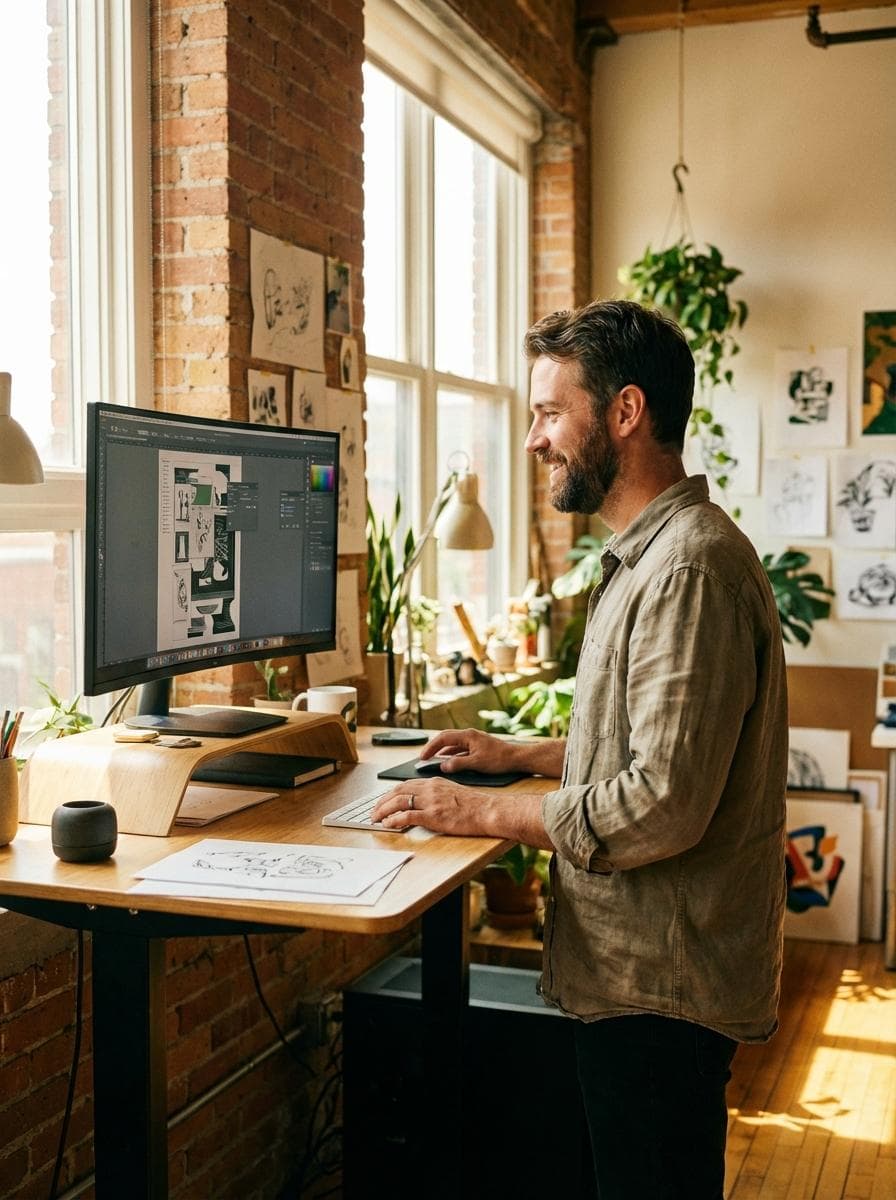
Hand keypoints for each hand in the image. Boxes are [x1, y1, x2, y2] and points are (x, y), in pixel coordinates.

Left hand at [371, 778, 491, 834]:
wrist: (487, 810)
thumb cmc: (474, 805)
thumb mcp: (452, 792)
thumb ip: (436, 794)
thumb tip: (423, 803)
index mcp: (433, 782)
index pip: (405, 785)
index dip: (390, 793)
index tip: (382, 801)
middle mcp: (429, 789)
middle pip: (397, 791)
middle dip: (381, 801)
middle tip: (373, 811)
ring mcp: (430, 802)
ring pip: (398, 802)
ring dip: (383, 810)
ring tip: (375, 818)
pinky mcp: (433, 816)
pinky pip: (407, 816)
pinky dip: (394, 820)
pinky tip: (387, 825)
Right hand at [418, 727, 516, 774]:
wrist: (517, 758)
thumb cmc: (499, 759)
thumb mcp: (477, 764)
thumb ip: (458, 764)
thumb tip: (442, 766)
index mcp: (468, 736)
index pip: (443, 738)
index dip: (431, 747)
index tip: (422, 757)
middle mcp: (469, 735)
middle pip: (446, 738)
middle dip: (434, 748)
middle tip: (423, 758)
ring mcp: (474, 740)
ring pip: (453, 744)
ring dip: (442, 752)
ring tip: (432, 761)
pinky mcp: (478, 747)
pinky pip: (460, 749)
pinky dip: (451, 755)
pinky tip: (448, 762)